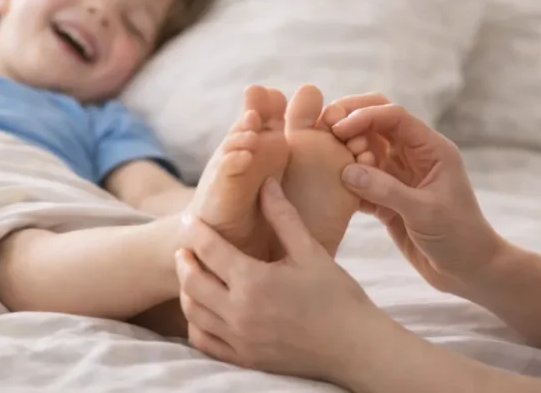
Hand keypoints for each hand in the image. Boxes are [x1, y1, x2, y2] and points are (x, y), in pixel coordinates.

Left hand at [175, 178, 383, 383]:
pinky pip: (204, 341)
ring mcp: (240, 339)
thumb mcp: (309, 250)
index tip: (190, 219)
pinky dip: (196, 323)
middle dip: (185, 261)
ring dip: (187, 290)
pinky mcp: (244, 358)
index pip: (209, 250)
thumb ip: (282, 216)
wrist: (354, 346)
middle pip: (192, 282)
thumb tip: (266, 182)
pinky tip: (204, 309)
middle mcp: (240, 312)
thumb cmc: (336, 295)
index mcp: (254, 281)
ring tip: (193, 274)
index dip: (196, 231)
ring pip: (193, 312)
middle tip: (186, 247)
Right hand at [325, 94, 505, 297]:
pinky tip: (328, 184)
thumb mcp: (425, 211)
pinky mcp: (385, 197)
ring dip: (344, 150)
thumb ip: (386, 190)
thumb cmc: (458, 237)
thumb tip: (346, 171)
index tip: (339, 129)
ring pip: (364, 148)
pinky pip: (359, 179)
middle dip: (349, 120)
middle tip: (323, 130)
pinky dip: (344, 179)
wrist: (467, 271)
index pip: (393, 116)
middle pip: (375, 122)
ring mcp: (397, 175)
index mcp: (430, 149)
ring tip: (325, 161)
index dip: (364, 115)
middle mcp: (412, 155)